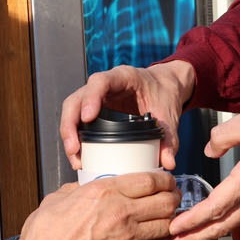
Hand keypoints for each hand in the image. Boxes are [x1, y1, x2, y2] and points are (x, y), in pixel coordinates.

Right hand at [16, 171, 179, 239]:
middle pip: (165, 200)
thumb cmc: (48, 233)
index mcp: (105, 190)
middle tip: (172, 195)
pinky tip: (165, 238)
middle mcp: (122, 210)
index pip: (149, 180)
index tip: (166, 179)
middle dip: (173, 196)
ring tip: (170, 216)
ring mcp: (128, 235)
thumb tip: (80, 189)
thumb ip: (76, 190)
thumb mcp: (60, 197)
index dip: (164, 178)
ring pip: (166, 223)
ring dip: (172, 218)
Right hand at [60, 60, 195, 169]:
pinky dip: (76, 138)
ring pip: (72, 110)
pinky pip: (78, 121)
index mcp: (123, 77)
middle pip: (77, 98)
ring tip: (75, 158)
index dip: (91, 98)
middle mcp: (104, 85)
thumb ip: (170, 137)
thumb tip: (168, 162)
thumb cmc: (163, 93)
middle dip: (70, 124)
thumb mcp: (169, 113)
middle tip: (74, 148)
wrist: (164, 87)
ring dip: (69, 134)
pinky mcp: (95, 110)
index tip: (88, 118)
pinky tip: (79, 156)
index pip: (100, 81)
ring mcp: (97, 97)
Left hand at [167, 105, 239, 239]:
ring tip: (188, 238)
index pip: (215, 206)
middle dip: (195, 237)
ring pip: (233, 222)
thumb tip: (210, 149)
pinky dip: (224, 222)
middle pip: (221, 224)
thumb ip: (225, 134)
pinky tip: (216, 220)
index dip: (192, 220)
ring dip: (208, 232)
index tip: (174, 227)